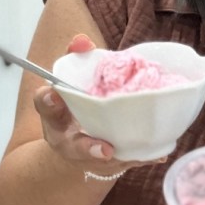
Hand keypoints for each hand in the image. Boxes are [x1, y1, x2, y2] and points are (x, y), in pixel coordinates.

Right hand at [33, 34, 165, 176]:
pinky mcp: (113, 164)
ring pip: (105, 162)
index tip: (52, 94)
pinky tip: (158, 155)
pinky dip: (144, 158)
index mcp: (55, 119)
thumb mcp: (69, 84)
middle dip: (89, 148)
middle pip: (75, 148)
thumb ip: (76, 59)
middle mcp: (69, 142)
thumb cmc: (75, 108)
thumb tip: (82, 41)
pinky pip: (130, 161)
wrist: (77, 145)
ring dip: (119, 158)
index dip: (48, 102)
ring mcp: (91, 157)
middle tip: (104, 149)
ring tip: (128, 154)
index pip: (47, 108)